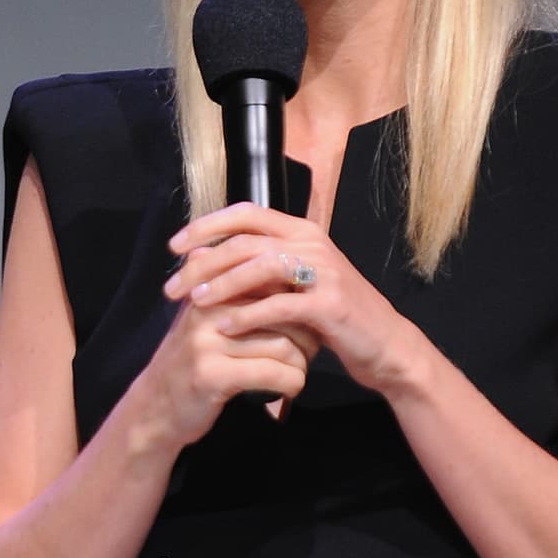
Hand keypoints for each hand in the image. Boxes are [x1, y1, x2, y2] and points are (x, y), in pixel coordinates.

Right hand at [133, 250, 313, 451]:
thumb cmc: (195, 360)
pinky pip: (272, 374)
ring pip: (284, 346)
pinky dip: (291, 384)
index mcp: (211, 288)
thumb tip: (286, 264)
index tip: (309, 323)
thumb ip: (241, 295)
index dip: (300, 304)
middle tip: (310, 352)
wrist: (156, 405)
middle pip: (284, 312)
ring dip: (301, 364)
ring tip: (297, 372)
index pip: (273, 282)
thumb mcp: (212, 320)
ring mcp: (207, 342)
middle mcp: (207, 309)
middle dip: (307, 335)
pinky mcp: (211, 374)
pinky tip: (289, 390)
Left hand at [165, 203, 416, 396]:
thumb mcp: (298, 283)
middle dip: (204, 262)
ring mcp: (324, 272)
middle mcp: (313, 243)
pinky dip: (248, 316)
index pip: (246, 212)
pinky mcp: (330, 305)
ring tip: (195, 302)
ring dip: (222, 284)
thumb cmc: (334, 315)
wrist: (385, 345)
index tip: (175, 247)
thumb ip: (263, 268)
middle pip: (245, 240)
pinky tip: (224, 327)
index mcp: (302, 231)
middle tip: (173, 286)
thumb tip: (209, 260)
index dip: (207, 225)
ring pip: (260, 266)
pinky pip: (280, 305)